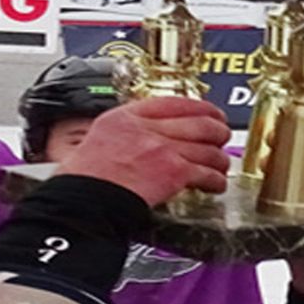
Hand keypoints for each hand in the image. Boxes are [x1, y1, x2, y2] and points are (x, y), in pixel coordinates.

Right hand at [58, 97, 229, 205]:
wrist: (82, 200)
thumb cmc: (85, 178)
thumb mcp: (100, 138)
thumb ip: (128, 130)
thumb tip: (149, 133)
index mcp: (126, 117)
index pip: (174, 103)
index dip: (201, 108)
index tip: (210, 113)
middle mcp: (147, 129)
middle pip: (201, 122)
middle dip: (218, 131)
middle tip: (222, 138)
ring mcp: (163, 149)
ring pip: (209, 149)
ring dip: (219, 160)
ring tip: (219, 166)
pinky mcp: (174, 172)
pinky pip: (207, 173)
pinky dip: (216, 180)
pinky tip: (215, 185)